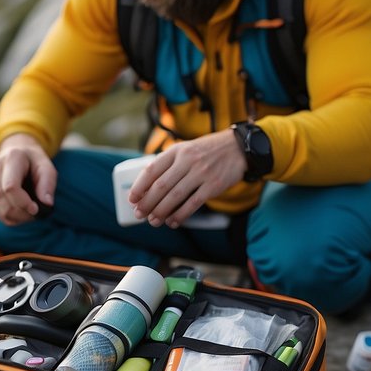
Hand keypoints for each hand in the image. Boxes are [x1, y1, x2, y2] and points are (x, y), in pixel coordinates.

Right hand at [0, 134, 56, 224]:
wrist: (16, 154)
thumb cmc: (33, 164)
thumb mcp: (47, 168)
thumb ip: (48, 184)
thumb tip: (47, 204)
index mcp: (12, 158)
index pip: (10, 187)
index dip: (22, 202)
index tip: (35, 210)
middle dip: (19, 212)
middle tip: (33, 214)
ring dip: (13, 216)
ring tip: (26, 212)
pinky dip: (5, 216)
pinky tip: (15, 210)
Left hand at [128, 130, 246, 228]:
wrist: (238, 148)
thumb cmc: (207, 151)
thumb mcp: (186, 149)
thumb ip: (168, 163)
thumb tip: (146, 183)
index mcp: (177, 150)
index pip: (152, 169)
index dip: (139, 186)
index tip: (132, 199)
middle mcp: (187, 160)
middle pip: (161, 186)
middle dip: (147, 203)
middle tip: (139, 214)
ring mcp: (201, 173)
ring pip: (175, 196)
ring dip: (161, 211)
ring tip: (153, 221)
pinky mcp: (214, 185)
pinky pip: (193, 203)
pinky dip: (180, 215)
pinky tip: (172, 222)